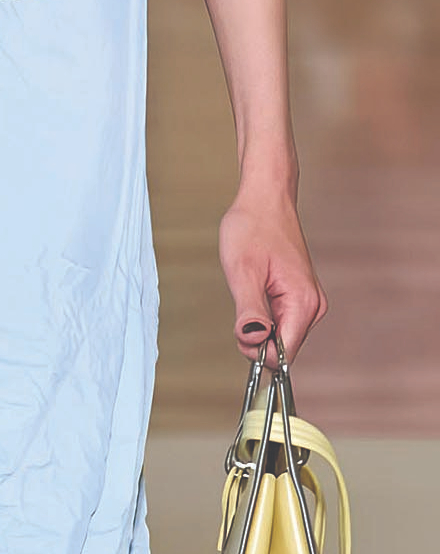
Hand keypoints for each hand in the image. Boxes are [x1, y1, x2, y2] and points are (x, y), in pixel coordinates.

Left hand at [218, 175, 326, 371]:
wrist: (266, 198)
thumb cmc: (253, 227)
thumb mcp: (243, 272)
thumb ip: (250, 311)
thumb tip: (254, 342)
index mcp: (303, 303)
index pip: (283, 354)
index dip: (256, 348)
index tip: (241, 324)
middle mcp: (312, 306)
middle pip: (281, 348)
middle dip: (256, 334)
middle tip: (243, 299)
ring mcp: (308, 302)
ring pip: (278, 336)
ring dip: (258, 322)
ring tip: (251, 287)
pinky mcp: (300, 297)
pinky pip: (279, 321)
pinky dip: (262, 313)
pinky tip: (257, 287)